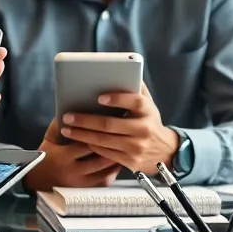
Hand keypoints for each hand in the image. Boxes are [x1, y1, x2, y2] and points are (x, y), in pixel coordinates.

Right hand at [24, 115, 121, 192]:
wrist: (37, 181)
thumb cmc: (44, 156)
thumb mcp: (49, 138)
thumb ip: (58, 124)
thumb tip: (70, 106)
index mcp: (63, 156)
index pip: (86, 144)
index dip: (99, 135)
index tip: (111, 124)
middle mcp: (73, 171)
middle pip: (99, 158)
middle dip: (113, 147)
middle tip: (125, 136)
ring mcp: (80, 183)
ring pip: (105, 171)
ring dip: (116, 159)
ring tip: (125, 148)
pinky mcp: (85, 190)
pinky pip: (104, 182)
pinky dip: (113, 173)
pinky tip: (118, 163)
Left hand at [60, 84, 180, 172]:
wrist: (165, 152)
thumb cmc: (150, 122)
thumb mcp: (149, 105)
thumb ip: (137, 89)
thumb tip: (122, 70)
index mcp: (148, 111)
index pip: (135, 102)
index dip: (117, 99)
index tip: (99, 97)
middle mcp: (144, 129)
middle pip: (110, 124)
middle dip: (86, 120)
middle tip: (68, 116)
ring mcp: (137, 147)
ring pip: (104, 140)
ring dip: (82, 135)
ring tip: (66, 129)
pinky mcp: (130, 161)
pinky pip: (105, 153)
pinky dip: (90, 145)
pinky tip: (79, 140)